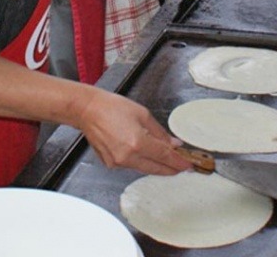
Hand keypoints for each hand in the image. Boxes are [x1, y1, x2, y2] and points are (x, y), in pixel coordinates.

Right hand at [76, 88, 190, 174]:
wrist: (87, 110)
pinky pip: (131, 166)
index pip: (164, 156)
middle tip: (182, 167)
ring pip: (143, 168)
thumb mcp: (142, 114)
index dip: (178, 162)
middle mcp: (127, 157)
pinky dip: (141, 162)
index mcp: (137, 142)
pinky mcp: (110, 164)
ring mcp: (117, 163)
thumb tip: (173, 144)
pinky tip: (147, 156)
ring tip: (168, 161)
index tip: (188, 165)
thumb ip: (159, 132)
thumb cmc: (112, 107)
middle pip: (155, 167)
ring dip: (156, 165)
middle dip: (170, 168)